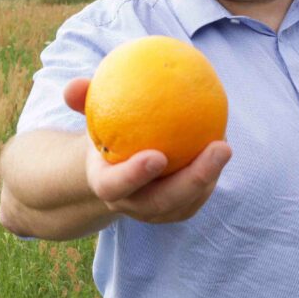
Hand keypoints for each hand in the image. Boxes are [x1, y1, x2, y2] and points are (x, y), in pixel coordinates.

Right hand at [64, 77, 231, 223]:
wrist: (115, 167)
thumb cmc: (104, 133)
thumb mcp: (93, 116)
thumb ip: (84, 100)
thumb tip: (75, 85)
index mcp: (105, 184)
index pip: (115, 186)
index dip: (134, 175)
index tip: (157, 155)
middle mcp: (131, 204)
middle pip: (161, 202)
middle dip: (193, 180)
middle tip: (220, 147)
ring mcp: (156, 212)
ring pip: (186, 202)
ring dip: (208, 177)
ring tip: (223, 145)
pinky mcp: (178, 209)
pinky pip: (198, 194)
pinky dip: (211, 172)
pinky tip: (221, 139)